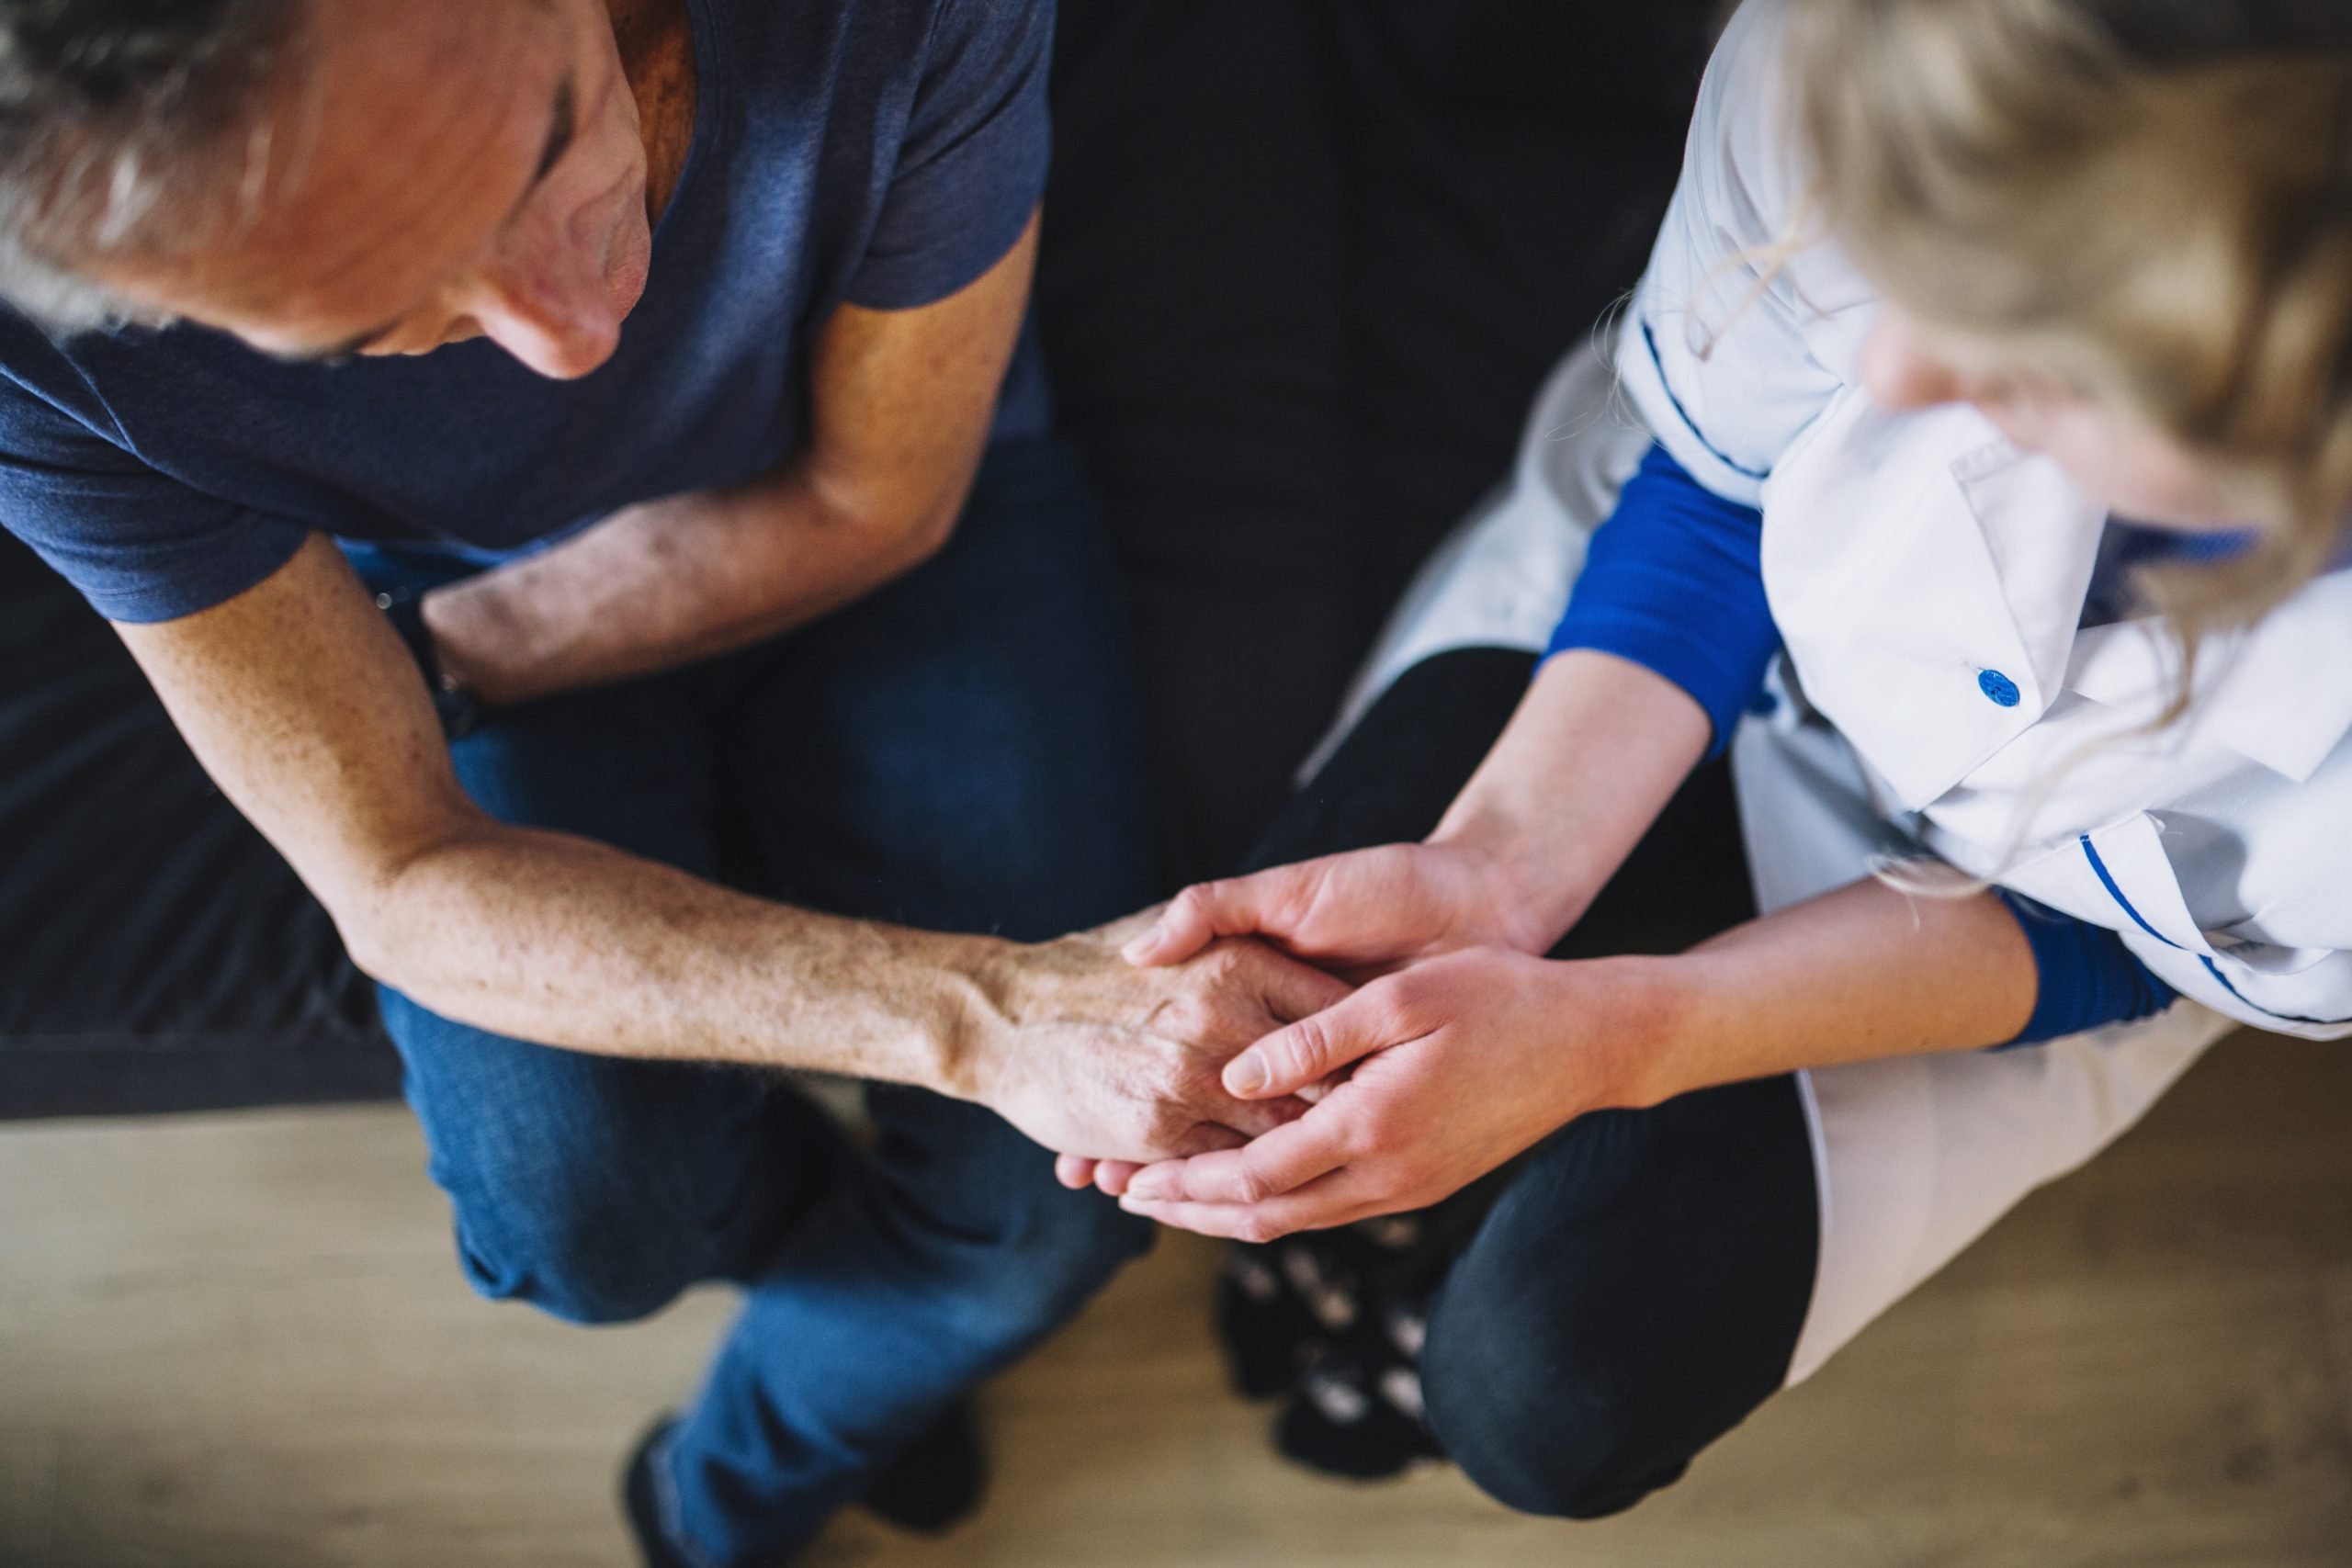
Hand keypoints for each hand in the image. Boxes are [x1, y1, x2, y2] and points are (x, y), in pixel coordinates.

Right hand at [961, 918, 1353, 1171]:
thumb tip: (1317, 979)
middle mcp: (1226, 1017)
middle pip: (1325, 1080)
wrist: (1001, 1011)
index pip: (1339, 1014)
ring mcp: (1193, 1078)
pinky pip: (1225, 1166)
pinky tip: (1256, 1185)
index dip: (1366, 1048)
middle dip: (1348, 1110)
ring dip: (1301, 1155)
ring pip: (1281, 1134)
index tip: (1381, 1072)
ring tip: (1327, 1170)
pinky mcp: (1160, 1130)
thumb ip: (1243, 948)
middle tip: (1373, 1131)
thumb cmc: (1090, 965)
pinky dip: (1241, 1179)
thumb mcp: (1172, 929)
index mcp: (1242, 963)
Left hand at [1063, 848, 1551, 1195]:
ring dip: (1223, 1214)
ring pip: (1294, 1221)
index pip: (1252, 1175)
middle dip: (1185, 1210)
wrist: (1589, 1044)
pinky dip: (1273, 1204)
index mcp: (1372, 1125)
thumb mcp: (1402, 997)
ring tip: (1163, 1199)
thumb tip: (1234, 1078)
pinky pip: (1329, 1209)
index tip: (1124, 1175)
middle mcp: (1386, 1174)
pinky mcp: (1422, 1184)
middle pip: (1261, 1215)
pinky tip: (1242, 1184)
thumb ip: (1313, 1039)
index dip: (1181, 1181)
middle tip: (1119, 1195)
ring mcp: (1407, 1188)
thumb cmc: (1498, 998)